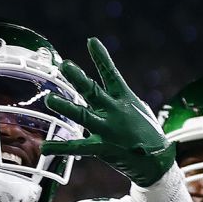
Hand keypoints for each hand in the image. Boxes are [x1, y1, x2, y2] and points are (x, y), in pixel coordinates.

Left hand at [43, 38, 172, 186]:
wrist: (157, 160)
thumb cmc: (147, 133)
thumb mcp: (137, 110)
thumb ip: (119, 100)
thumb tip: (110, 91)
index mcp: (125, 99)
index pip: (111, 74)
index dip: (101, 58)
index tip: (91, 41)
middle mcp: (115, 111)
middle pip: (93, 91)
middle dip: (78, 78)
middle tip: (64, 65)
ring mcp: (108, 129)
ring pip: (83, 115)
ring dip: (66, 106)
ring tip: (49, 98)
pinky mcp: (102, 147)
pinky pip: (77, 147)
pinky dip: (60, 147)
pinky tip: (45, 147)